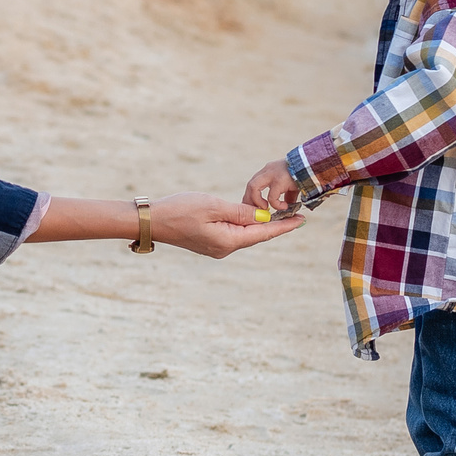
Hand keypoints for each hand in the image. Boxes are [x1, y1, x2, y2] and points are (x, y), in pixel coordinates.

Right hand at [149, 191, 304, 258]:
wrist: (152, 221)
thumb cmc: (181, 210)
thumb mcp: (214, 206)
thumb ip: (242, 212)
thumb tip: (264, 218)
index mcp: (229, 241)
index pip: (264, 234)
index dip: (284, 226)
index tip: (303, 220)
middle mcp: (225, 249)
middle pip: (257, 236)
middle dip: (276, 225)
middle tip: (296, 214)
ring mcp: (217, 248)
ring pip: (246, 235)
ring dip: (260, 225)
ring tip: (279, 214)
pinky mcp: (209, 243)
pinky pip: (234, 234)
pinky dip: (246, 225)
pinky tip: (253, 217)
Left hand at [243, 161, 300, 214]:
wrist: (314, 165)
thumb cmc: (305, 175)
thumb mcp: (292, 185)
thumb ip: (287, 195)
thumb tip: (286, 207)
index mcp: (269, 171)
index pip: (253, 183)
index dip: (252, 197)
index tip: (254, 208)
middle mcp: (268, 171)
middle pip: (250, 185)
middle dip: (250, 200)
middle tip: (256, 211)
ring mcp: (272, 174)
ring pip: (253, 187)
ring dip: (257, 201)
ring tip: (266, 209)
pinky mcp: (279, 180)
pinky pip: (271, 197)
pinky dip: (276, 205)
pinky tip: (285, 207)